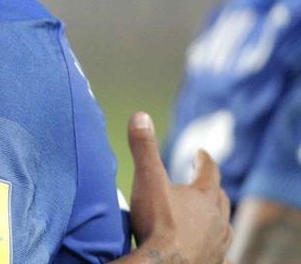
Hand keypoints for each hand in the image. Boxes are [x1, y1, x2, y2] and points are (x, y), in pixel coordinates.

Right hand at [125, 112, 232, 263]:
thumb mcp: (147, 180)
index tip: (200, 153)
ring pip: (223, 226)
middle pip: (219, 198)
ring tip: (207, 216)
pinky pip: (220, 253)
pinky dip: (215, 247)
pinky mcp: (213, 262)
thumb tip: (140, 115)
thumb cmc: (159, 224)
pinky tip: (210, 249)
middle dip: (211, 188)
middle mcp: (217, 219)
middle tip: (204, 183)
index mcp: (203, 196)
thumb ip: (144, 148)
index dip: (203, 160)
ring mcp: (218, 243)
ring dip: (215, 218)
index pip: (209, 171)